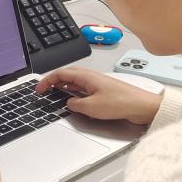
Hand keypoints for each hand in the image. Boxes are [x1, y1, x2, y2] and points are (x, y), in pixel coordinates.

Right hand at [36, 67, 162, 124]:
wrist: (143, 107)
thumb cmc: (122, 103)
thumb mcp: (92, 107)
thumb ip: (76, 105)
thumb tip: (69, 104)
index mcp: (86, 76)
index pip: (61, 74)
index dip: (47, 80)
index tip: (39, 88)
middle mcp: (92, 77)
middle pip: (67, 75)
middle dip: (54, 81)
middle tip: (44, 89)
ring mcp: (98, 83)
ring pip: (76, 81)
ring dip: (64, 86)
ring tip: (55, 94)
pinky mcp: (104, 91)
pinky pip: (84, 88)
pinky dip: (74, 92)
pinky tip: (75, 100)